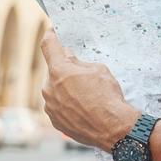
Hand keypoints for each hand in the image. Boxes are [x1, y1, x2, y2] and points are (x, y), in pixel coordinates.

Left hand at [39, 30, 138, 151]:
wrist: (112, 128)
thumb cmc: (107, 97)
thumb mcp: (98, 70)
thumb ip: (78, 63)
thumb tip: (68, 59)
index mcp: (59, 71)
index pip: (48, 46)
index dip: (50, 36)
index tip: (51, 32)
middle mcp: (49, 88)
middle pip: (54, 72)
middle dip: (65, 71)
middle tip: (82, 76)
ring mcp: (50, 107)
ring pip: (55, 91)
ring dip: (66, 90)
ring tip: (87, 97)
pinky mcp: (55, 121)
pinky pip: (58, 107)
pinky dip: (67, 105)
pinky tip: (83, 109)